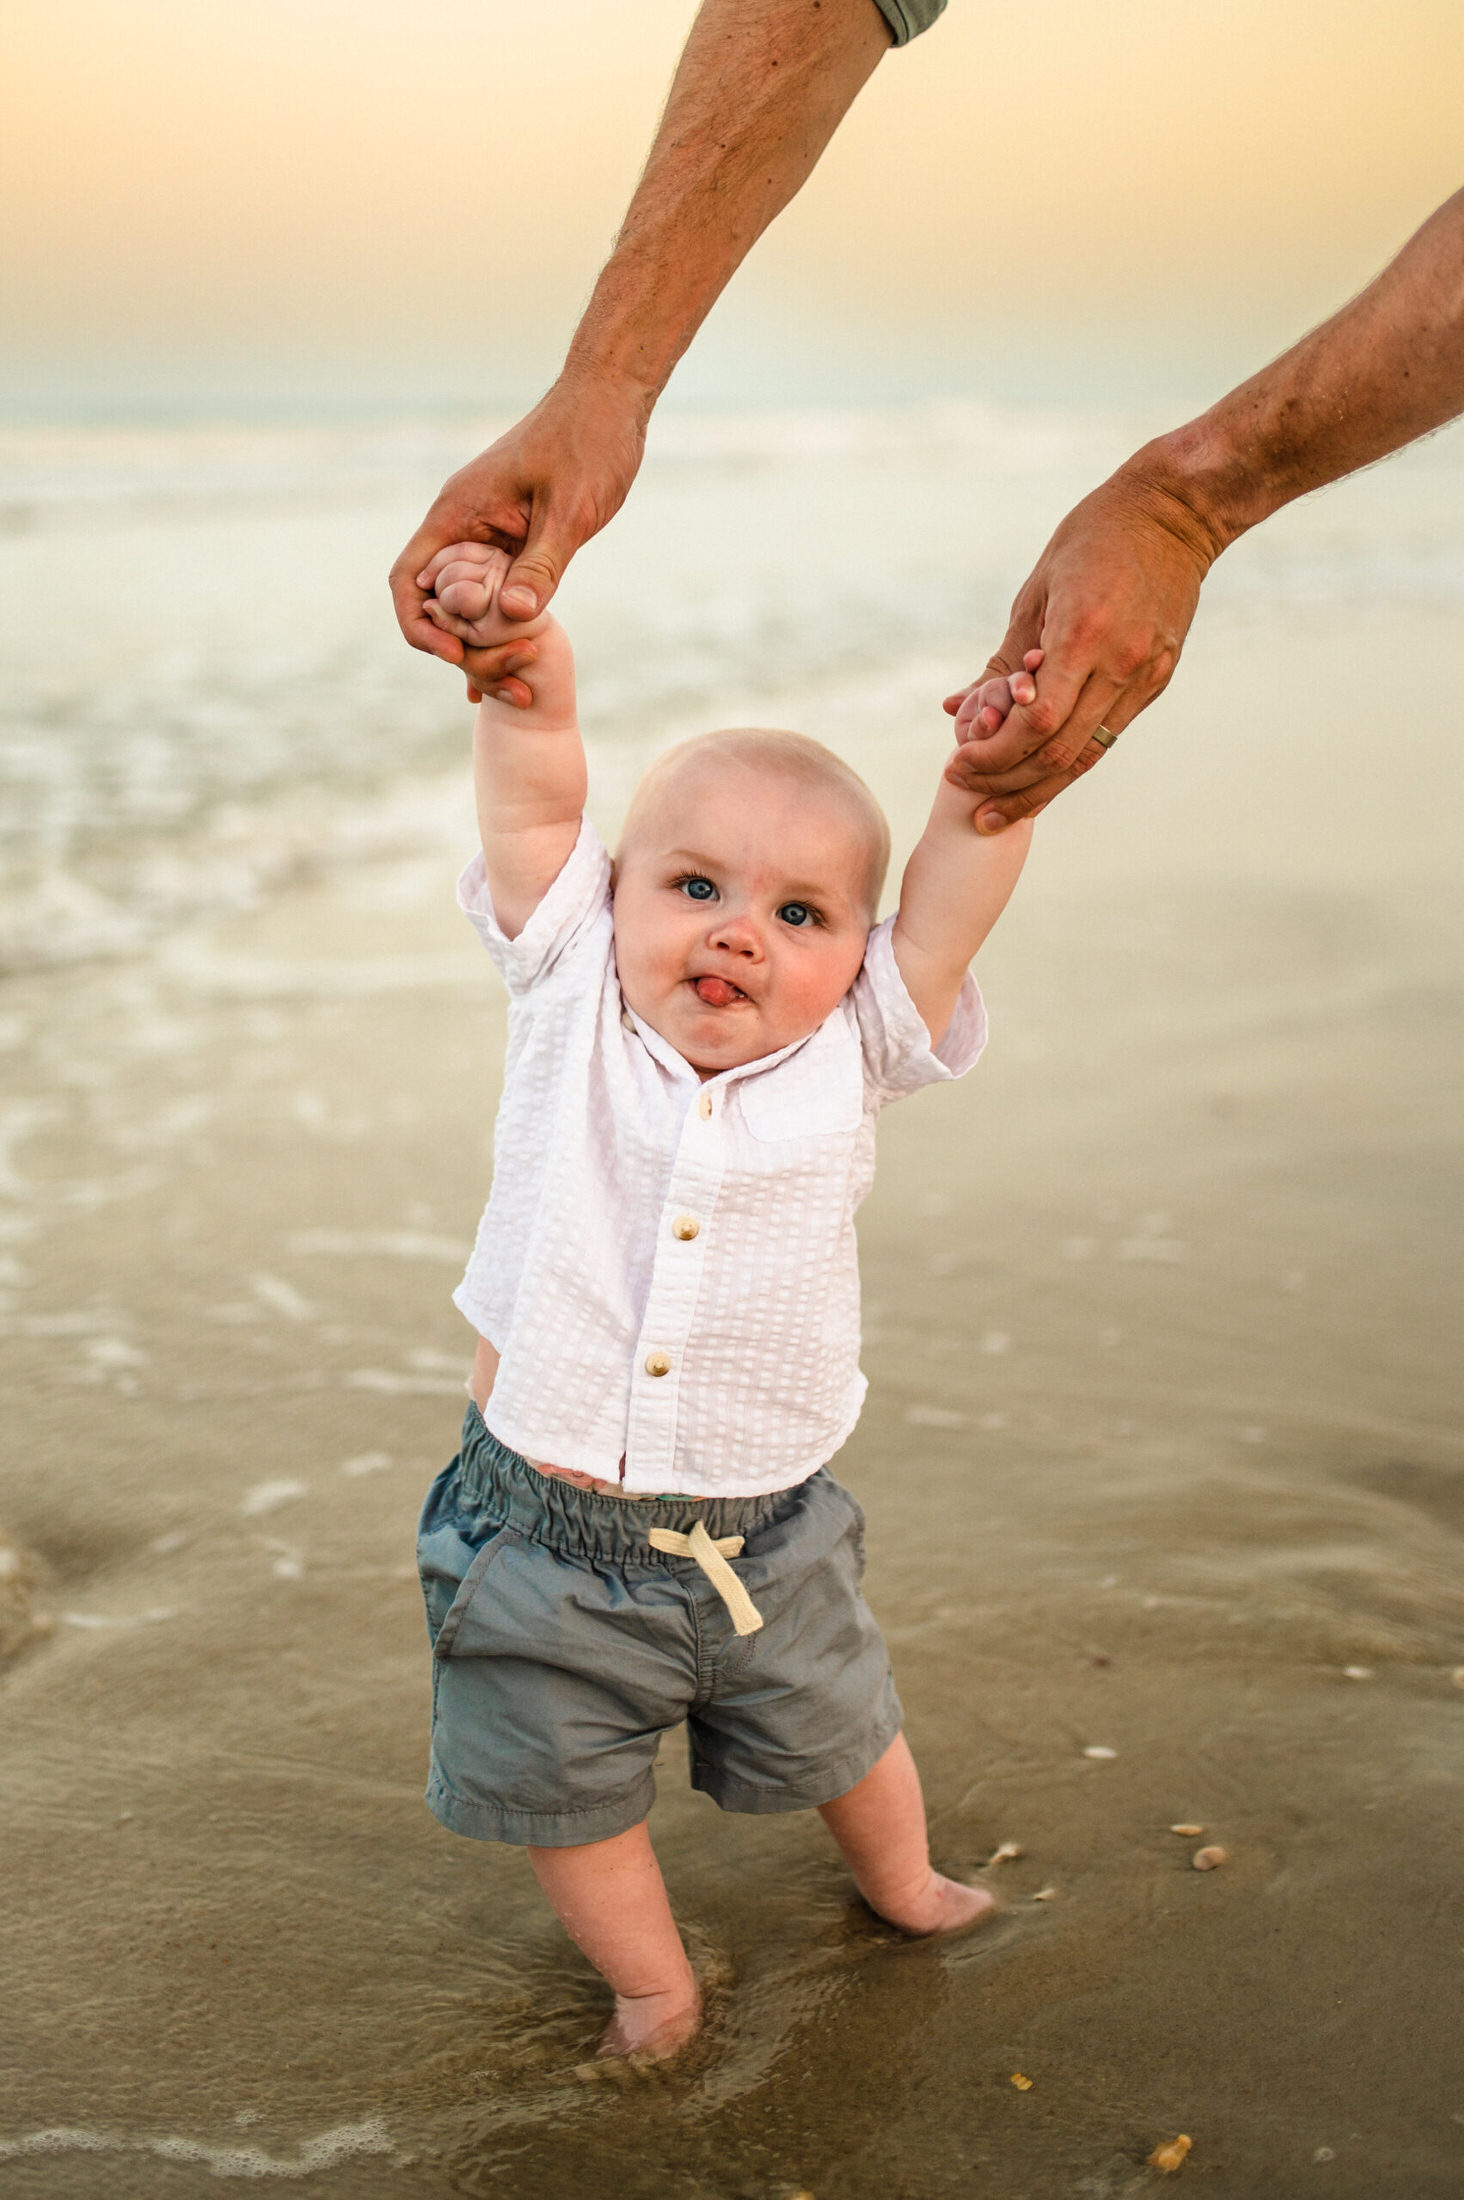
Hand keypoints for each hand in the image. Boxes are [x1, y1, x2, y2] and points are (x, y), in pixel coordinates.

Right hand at [389, 374, 647, 702]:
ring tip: (520, 686)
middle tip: (506, 684)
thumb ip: (542, 565)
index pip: (409, 580)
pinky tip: (523, 658)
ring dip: (486, 644)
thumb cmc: (589, 443)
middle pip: (437, 603)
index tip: (455, 657)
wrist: (610, 402)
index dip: (420, 626)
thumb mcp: (570, 510)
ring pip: (469, 603)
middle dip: (461, 648)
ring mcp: (487, 534)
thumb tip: (514, 618)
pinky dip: (504, 626)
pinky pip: (498, 592)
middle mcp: (463, 527)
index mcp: (458, 514)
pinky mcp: (514, 539)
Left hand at [942, 466, 1215, 830]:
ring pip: (1087, 756)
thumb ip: (1005, 659)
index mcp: (1082, 635)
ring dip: (1038, 790)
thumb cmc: (1093, 538)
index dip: (993, 756)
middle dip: (1008, 784)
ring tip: (997, 810)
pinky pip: (1107, 735)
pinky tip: (1037, 778)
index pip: (1037, 724)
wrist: (1176, 513)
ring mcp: (1145, 676)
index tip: (958, 765)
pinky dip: (1068, 762)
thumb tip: (959, 708)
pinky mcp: (1157, 680)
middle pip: (1059, 753)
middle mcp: (1120, 664)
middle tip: (970, 800)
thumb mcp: (1037, 590)